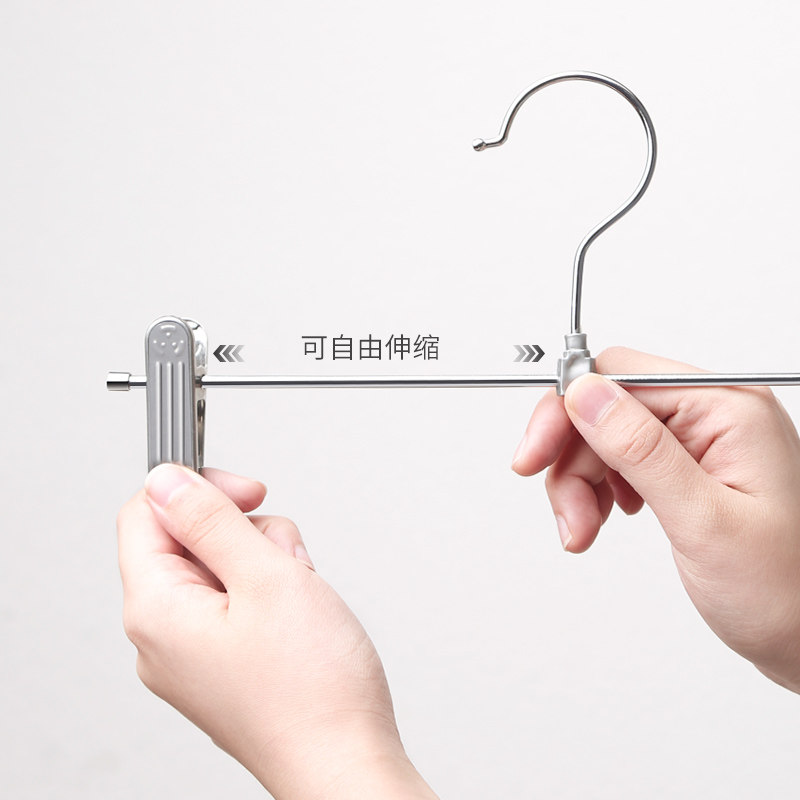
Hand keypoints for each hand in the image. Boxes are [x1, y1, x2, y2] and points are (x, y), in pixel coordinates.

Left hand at [117, 464, 437, 799]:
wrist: (344, 762)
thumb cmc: (312, 688)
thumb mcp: (265, 578)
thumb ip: (210, 520)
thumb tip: (166, 479)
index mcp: (156, 612)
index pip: (146, 514)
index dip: (198, 489)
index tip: (247, 493)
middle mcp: (162, 637)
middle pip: (189, 540)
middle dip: (246, 534)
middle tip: (283, 561)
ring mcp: (193, 654)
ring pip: (221, 567)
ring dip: (266, 563)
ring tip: (299, 596)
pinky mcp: (223, 663)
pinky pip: (237, 602)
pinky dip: (272, 593)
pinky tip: (299, 616)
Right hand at [512, 347, 799, 691]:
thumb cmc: (785, 590)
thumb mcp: (705, 521)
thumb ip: (641, 451)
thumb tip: (584, 394)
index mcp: (727, 408)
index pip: (620, 378)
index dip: (566, 414)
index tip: (532, 458)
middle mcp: (711, 414)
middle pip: (603, 409)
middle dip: (571, 461)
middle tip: (568, 516)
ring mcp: (696, 441)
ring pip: (602, 437)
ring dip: (578, 483)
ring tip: (583, 531)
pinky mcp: (683, 467)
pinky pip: (617, 460)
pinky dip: (595, 491)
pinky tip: (601, 520)